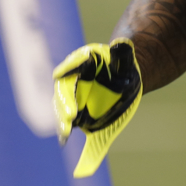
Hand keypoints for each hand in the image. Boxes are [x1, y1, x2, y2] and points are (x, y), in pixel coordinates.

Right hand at [52, 38, 141, 177]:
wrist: (124, 76)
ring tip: (65, 132)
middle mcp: (75, 80)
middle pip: (65, 91)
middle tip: (69, 116)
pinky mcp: (79, 112)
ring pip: (64, 107)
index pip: (73, 65)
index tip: (58, 74)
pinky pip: (72, 122)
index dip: (66, 69)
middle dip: (65, 103)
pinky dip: (67, 131)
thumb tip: (121, 42)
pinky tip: (66, 144)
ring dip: (63, 119)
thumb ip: (124, 52)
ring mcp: (75, 97)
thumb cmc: (124, 66)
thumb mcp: (127, 58)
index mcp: (84, 62)